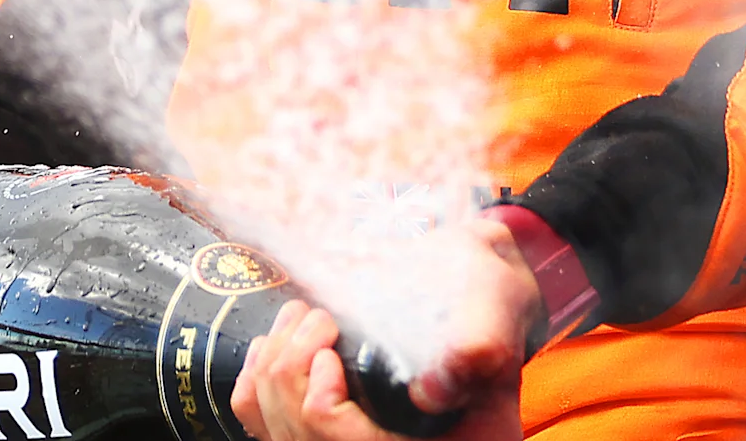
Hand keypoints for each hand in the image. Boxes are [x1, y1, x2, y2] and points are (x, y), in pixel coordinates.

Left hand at [230, 213, 535, 440]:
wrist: (465, 436)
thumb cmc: (481, 424)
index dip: (316, 377)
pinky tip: (278, 343)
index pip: (321, 422)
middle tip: (322, 316)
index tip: (334, 336)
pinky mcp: (296, 437)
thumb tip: (467, 345)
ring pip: (261, 408)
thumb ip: (482, 363)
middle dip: (293, 347)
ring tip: (306, 320)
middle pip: (284, 407)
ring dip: (275, 351)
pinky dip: (254, 374)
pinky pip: (251, 414)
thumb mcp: (494, 400)